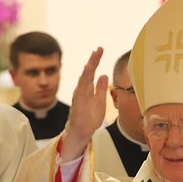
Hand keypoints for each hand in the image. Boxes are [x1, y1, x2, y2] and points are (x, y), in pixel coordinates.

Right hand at [60, 47, 108, 161]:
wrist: (82, 133)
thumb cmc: (89, 118)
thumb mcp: (99, 101)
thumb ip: (101, 89)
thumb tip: (104, 75)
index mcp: (87, 89)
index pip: (92, 72)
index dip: (95, 61)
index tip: (100, 50)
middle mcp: (82, 90)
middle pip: (88, 72)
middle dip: (93, 60)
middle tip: (99, 48)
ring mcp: (79, 95)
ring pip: (84, 77)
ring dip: (89, 66)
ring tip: (94, 55)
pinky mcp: (79, 102)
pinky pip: (81, 87)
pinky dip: (84, 77)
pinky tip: (88, 69)